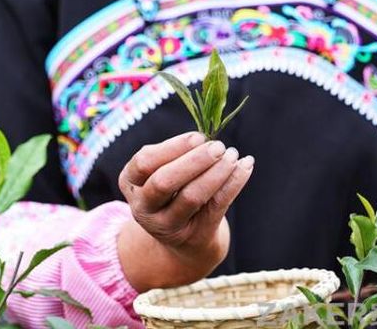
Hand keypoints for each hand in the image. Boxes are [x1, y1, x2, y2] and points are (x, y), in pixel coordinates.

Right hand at [117, 131, 253, 290]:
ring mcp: (166, 226)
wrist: (182, 240)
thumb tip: (206, 140)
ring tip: (233, 155)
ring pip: (192, 196)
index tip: (199, 137)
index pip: (145, 162)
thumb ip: (175, 155)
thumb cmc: (172, 191)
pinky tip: (246, 166)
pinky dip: (234, 183)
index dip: (172, 148)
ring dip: (216, 172)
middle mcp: (143, 207)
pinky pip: (216, 206)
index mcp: (130, 182)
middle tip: (219, 146)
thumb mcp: (161, 172)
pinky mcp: (194, 236)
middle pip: (164, 182)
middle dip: (194, 161)